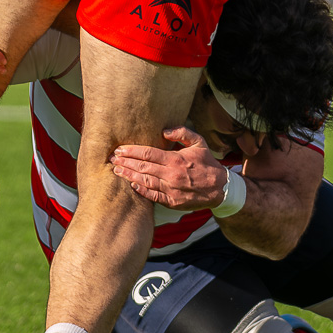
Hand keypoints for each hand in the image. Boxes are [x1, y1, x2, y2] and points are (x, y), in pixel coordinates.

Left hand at [111, 126, 232, 209]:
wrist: (219, 188)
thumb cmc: (207, 163)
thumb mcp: (199, 143)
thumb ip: (182, 133)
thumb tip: (164, 130)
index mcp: (176, 159)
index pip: (148, 153)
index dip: (132, 151)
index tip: (120, 149)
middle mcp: (171, 175)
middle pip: (142, 167)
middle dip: (125, 162)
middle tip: (112, 158)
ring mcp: (171, 189)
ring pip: (144, 181)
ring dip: (129, 175)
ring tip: (116, 170)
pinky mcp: (172, 202)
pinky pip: (152, 196)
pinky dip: (140, 190)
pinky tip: (131, 184)